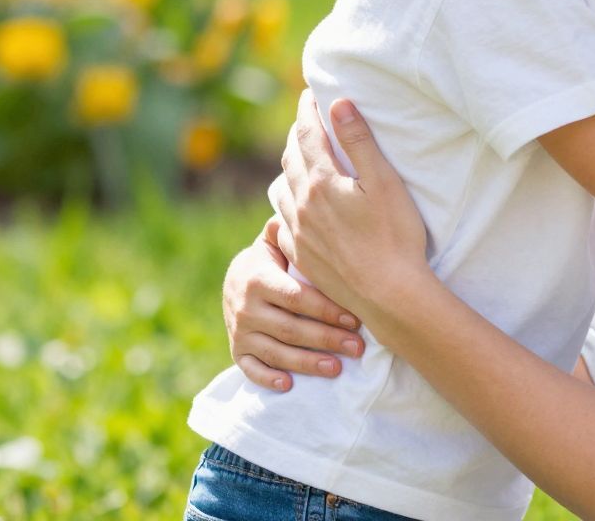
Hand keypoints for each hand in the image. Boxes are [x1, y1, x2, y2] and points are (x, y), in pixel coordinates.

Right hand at [222, 216, 366, 390]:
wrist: (237, 281)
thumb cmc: (274, 260)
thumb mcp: (277, 243)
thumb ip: (292, 232)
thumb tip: (312, 208)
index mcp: (257, 278)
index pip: (296, 298)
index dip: (326, 310)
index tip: (355, 319)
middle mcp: (244, 306)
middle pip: (290, 328)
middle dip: (326, 339)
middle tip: (357, 347)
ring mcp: (239, 331)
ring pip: (276, 352)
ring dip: (307, 363)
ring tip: (337, 369)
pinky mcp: (237, 351)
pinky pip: (250, 369)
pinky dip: (268, 379)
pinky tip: (290, 385)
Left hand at [268, 92, 434, 327]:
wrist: (387, 294)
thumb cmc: (394, 236)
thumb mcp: (383, 181)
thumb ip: (359, 141)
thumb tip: (338, 104)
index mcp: (322, 182)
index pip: (308, 135)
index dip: (307, 111)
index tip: (309, 93)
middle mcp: (302, 205)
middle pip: (291, 159)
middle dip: (297, 135)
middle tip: (306, 121)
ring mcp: (299, 233)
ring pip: (282, 190)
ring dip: (289, 168)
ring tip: (298, 158)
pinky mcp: (302, 256)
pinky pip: (283, 221)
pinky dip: (287, 203)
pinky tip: (295, 205)